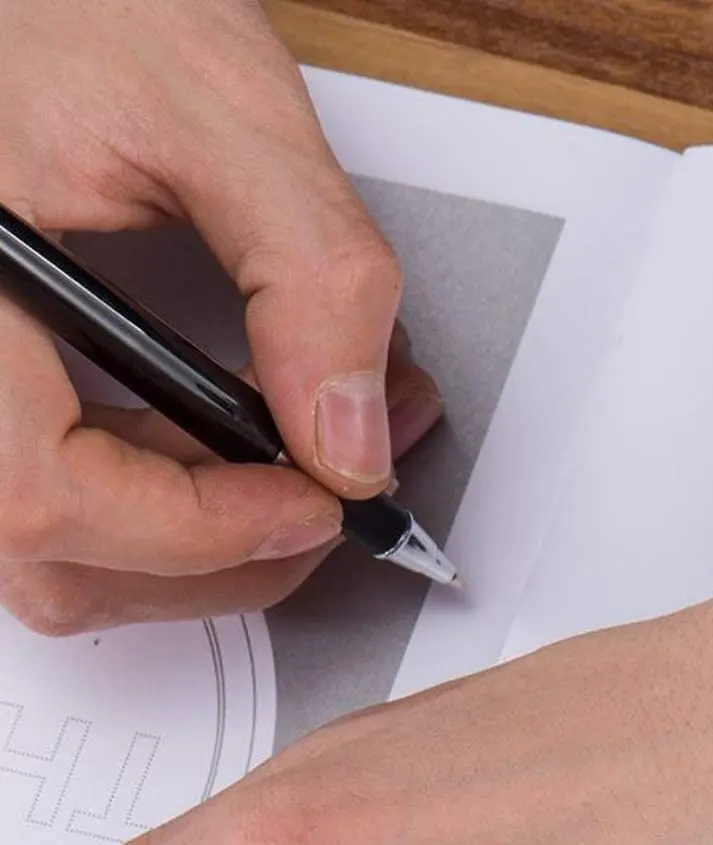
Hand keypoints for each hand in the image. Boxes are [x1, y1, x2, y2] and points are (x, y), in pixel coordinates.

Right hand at [0, 0, 443, 633]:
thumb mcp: (216, 106)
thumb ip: (309, 274)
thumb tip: (352, 440)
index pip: (42, 493)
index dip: (202, 531)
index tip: (320, 503)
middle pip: (48, 551)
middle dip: (220, 552)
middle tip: (333, 498)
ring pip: (46, 549)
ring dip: (193, 541)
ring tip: (298, 469)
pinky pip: (47, 490)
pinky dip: (155, 498)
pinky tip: (232, 440)